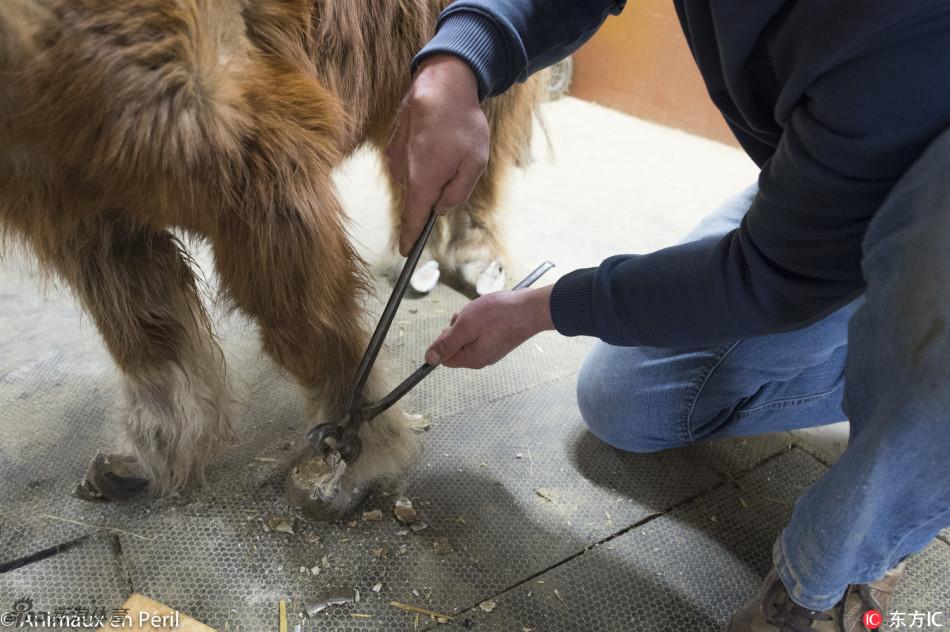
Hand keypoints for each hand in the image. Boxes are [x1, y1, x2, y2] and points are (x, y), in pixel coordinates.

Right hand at [386, 55, 488, 254]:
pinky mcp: (392, 140)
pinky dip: (422, 153)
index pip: (411, 220)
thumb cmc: (462, 125)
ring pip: (415, 175)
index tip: (405, 253)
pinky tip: (436, 136)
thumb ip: (457, 193)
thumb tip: (440, 207)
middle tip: (456, 163)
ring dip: (431, 167)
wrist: (441, 83)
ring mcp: (394, 155)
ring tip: (448, 143)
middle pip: (418, 195)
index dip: (409, 238)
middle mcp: (401, 172)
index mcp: (421, 183)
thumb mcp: (473, 165)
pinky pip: (409, 158)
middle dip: (436, 187)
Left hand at [426, 286, 555, 368]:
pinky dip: (481, 321)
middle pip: (456, 344)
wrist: (531, 309)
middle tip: (471, 316)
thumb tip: (429, 360)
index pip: (444, 357)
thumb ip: (446, 343)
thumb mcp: (465, 326)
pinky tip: (491, 313)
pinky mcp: (499, 341)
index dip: (445, 338)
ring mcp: (491, 350)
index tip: (458, 324)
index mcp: (471, 359)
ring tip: (483, 312)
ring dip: (470, 321)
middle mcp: (481, 359)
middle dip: (458, 327)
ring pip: (468, 335)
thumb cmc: (499, 315)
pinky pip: (480, 332)